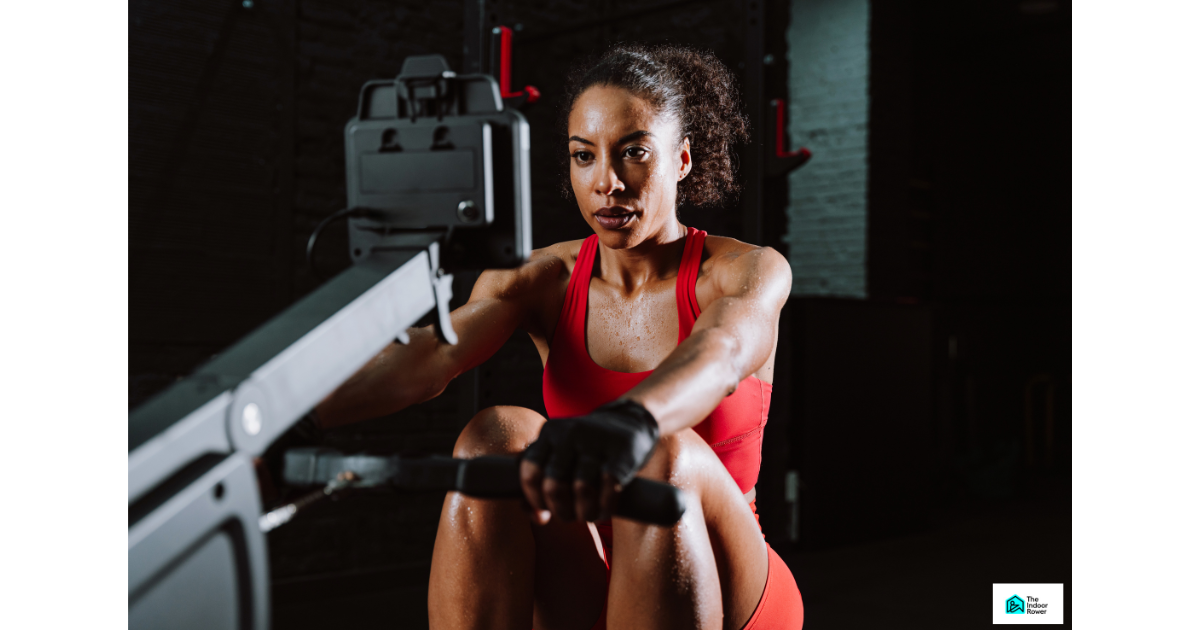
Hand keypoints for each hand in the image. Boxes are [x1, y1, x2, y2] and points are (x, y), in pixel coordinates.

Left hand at [520, 400, 658, 523]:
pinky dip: (605, 507)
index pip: (530, 473)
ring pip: (582, 490)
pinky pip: (609, 489)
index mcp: (549, 433)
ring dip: (585, 513)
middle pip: (554, 486)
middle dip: (561, 511)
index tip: (546, 511)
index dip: (535, 500)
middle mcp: (570, 433)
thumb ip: (539, 481)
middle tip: (571, 515)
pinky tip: (605, 510)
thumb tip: (538, 517)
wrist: (630, 423)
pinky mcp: (622, 453)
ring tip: (589, 515)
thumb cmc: (586, 450)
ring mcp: (596, 441)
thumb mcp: (559, 454)